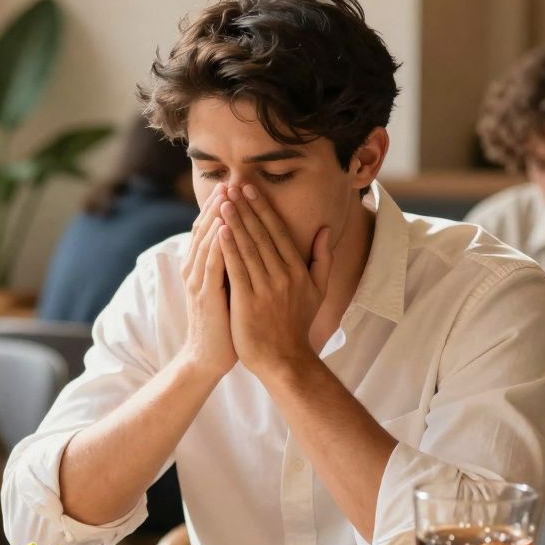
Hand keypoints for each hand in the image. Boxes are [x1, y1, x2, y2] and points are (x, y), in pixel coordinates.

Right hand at [178, 184, 236, 380]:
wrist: (209, 357)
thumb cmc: (225, 325)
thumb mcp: (230, 290)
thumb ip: (236, 266)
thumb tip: (251, 245)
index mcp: (203, 267)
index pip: (211, 230)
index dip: (222, 208)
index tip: (236, 187)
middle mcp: (196, 269)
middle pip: (206, 230)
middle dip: (218, 205)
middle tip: (230, 182)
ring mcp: (198, 281)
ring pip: (207, 242)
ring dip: (217, 217)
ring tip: (227, 196)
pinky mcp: (204, 294)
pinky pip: (211, 263)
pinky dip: (217, 243)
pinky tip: (225, 226)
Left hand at [217, 184, 331, 379]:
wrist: (285, 359)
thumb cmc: (297, 325)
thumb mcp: (318, 291)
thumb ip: (322, 259)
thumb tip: (325, 230)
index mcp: (297, 270)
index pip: (277, 232)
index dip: (263, 208)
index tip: (250, 189)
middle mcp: (283, 275)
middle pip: (261, 234)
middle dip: (246, 208)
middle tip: (232, 184)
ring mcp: (266, 288)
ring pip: (248, 248)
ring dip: (235, 221)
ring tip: (223, 200)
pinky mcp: (248, 301)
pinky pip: (237, 269)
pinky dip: (228, 248)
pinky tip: (219, 231)